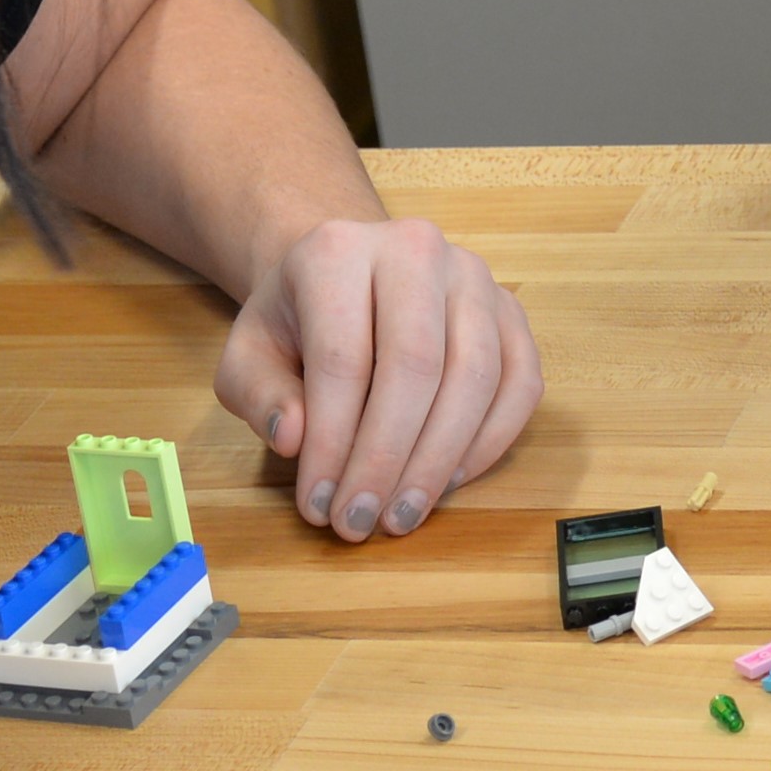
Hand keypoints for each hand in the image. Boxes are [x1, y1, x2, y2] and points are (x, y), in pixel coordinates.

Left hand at [219, 215, 542, 541]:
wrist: (349, 276)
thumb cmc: (297, 322)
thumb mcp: (249, 354)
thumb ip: (258, 396)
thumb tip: (296, 440)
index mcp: (338, 251)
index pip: (342, 359)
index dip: (332, 443)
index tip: (318, 505)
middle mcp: (416, 249)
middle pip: (416, 366)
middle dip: (388, 459)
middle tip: (362, 521)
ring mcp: (474, 277)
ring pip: (477, 377)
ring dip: (439, 461)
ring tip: (402, 514)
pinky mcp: (512, 310)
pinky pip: (521, 384)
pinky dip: (489, 443)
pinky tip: (447, 481)